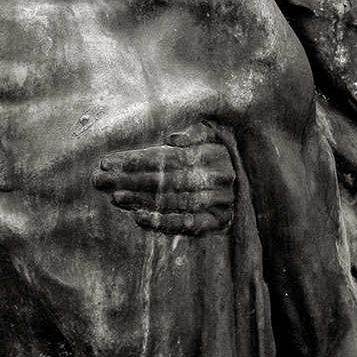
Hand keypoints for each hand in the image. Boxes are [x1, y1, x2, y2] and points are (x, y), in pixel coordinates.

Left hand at [93, 129, 235, 234]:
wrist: (255, 179)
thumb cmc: (223, 153)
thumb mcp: (214, 134)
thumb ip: (195, 133)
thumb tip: (172, 139)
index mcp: (214, 152)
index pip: (168, 158)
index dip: (137, 160)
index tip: (109, 162)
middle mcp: (218, 177)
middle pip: (167, 179)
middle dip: (131, 179)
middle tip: (102, 180)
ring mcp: (220, 201)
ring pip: (174, 201)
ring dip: (142, 200)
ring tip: (115, 197)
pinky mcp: (219, 221)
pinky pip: (188, 224)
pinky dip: (163, 222)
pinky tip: (139, 217)